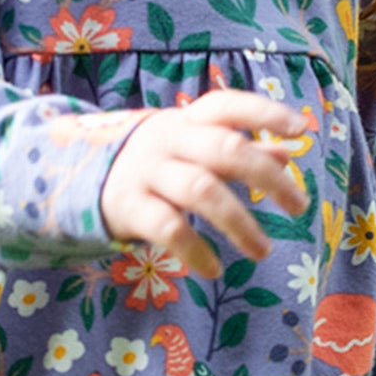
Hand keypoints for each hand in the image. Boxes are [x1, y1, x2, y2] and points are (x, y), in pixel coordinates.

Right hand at [100, 90, 309, 278]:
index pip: (227, 105)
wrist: (75, 175)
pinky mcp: (128, 206)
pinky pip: (169, 229)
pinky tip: (213, 270)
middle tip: (299, 206)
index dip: (264, 113)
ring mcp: (147, 171)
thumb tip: (288, 153)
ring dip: (239, 223)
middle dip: (267, 177)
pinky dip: (196, 251)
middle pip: (225, 149)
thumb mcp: (191, 147)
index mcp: (187, 120)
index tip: (300, 128)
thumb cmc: (153, 161)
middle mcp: (168, 140)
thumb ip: (238, 148)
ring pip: (201, 191)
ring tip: (262, 251)